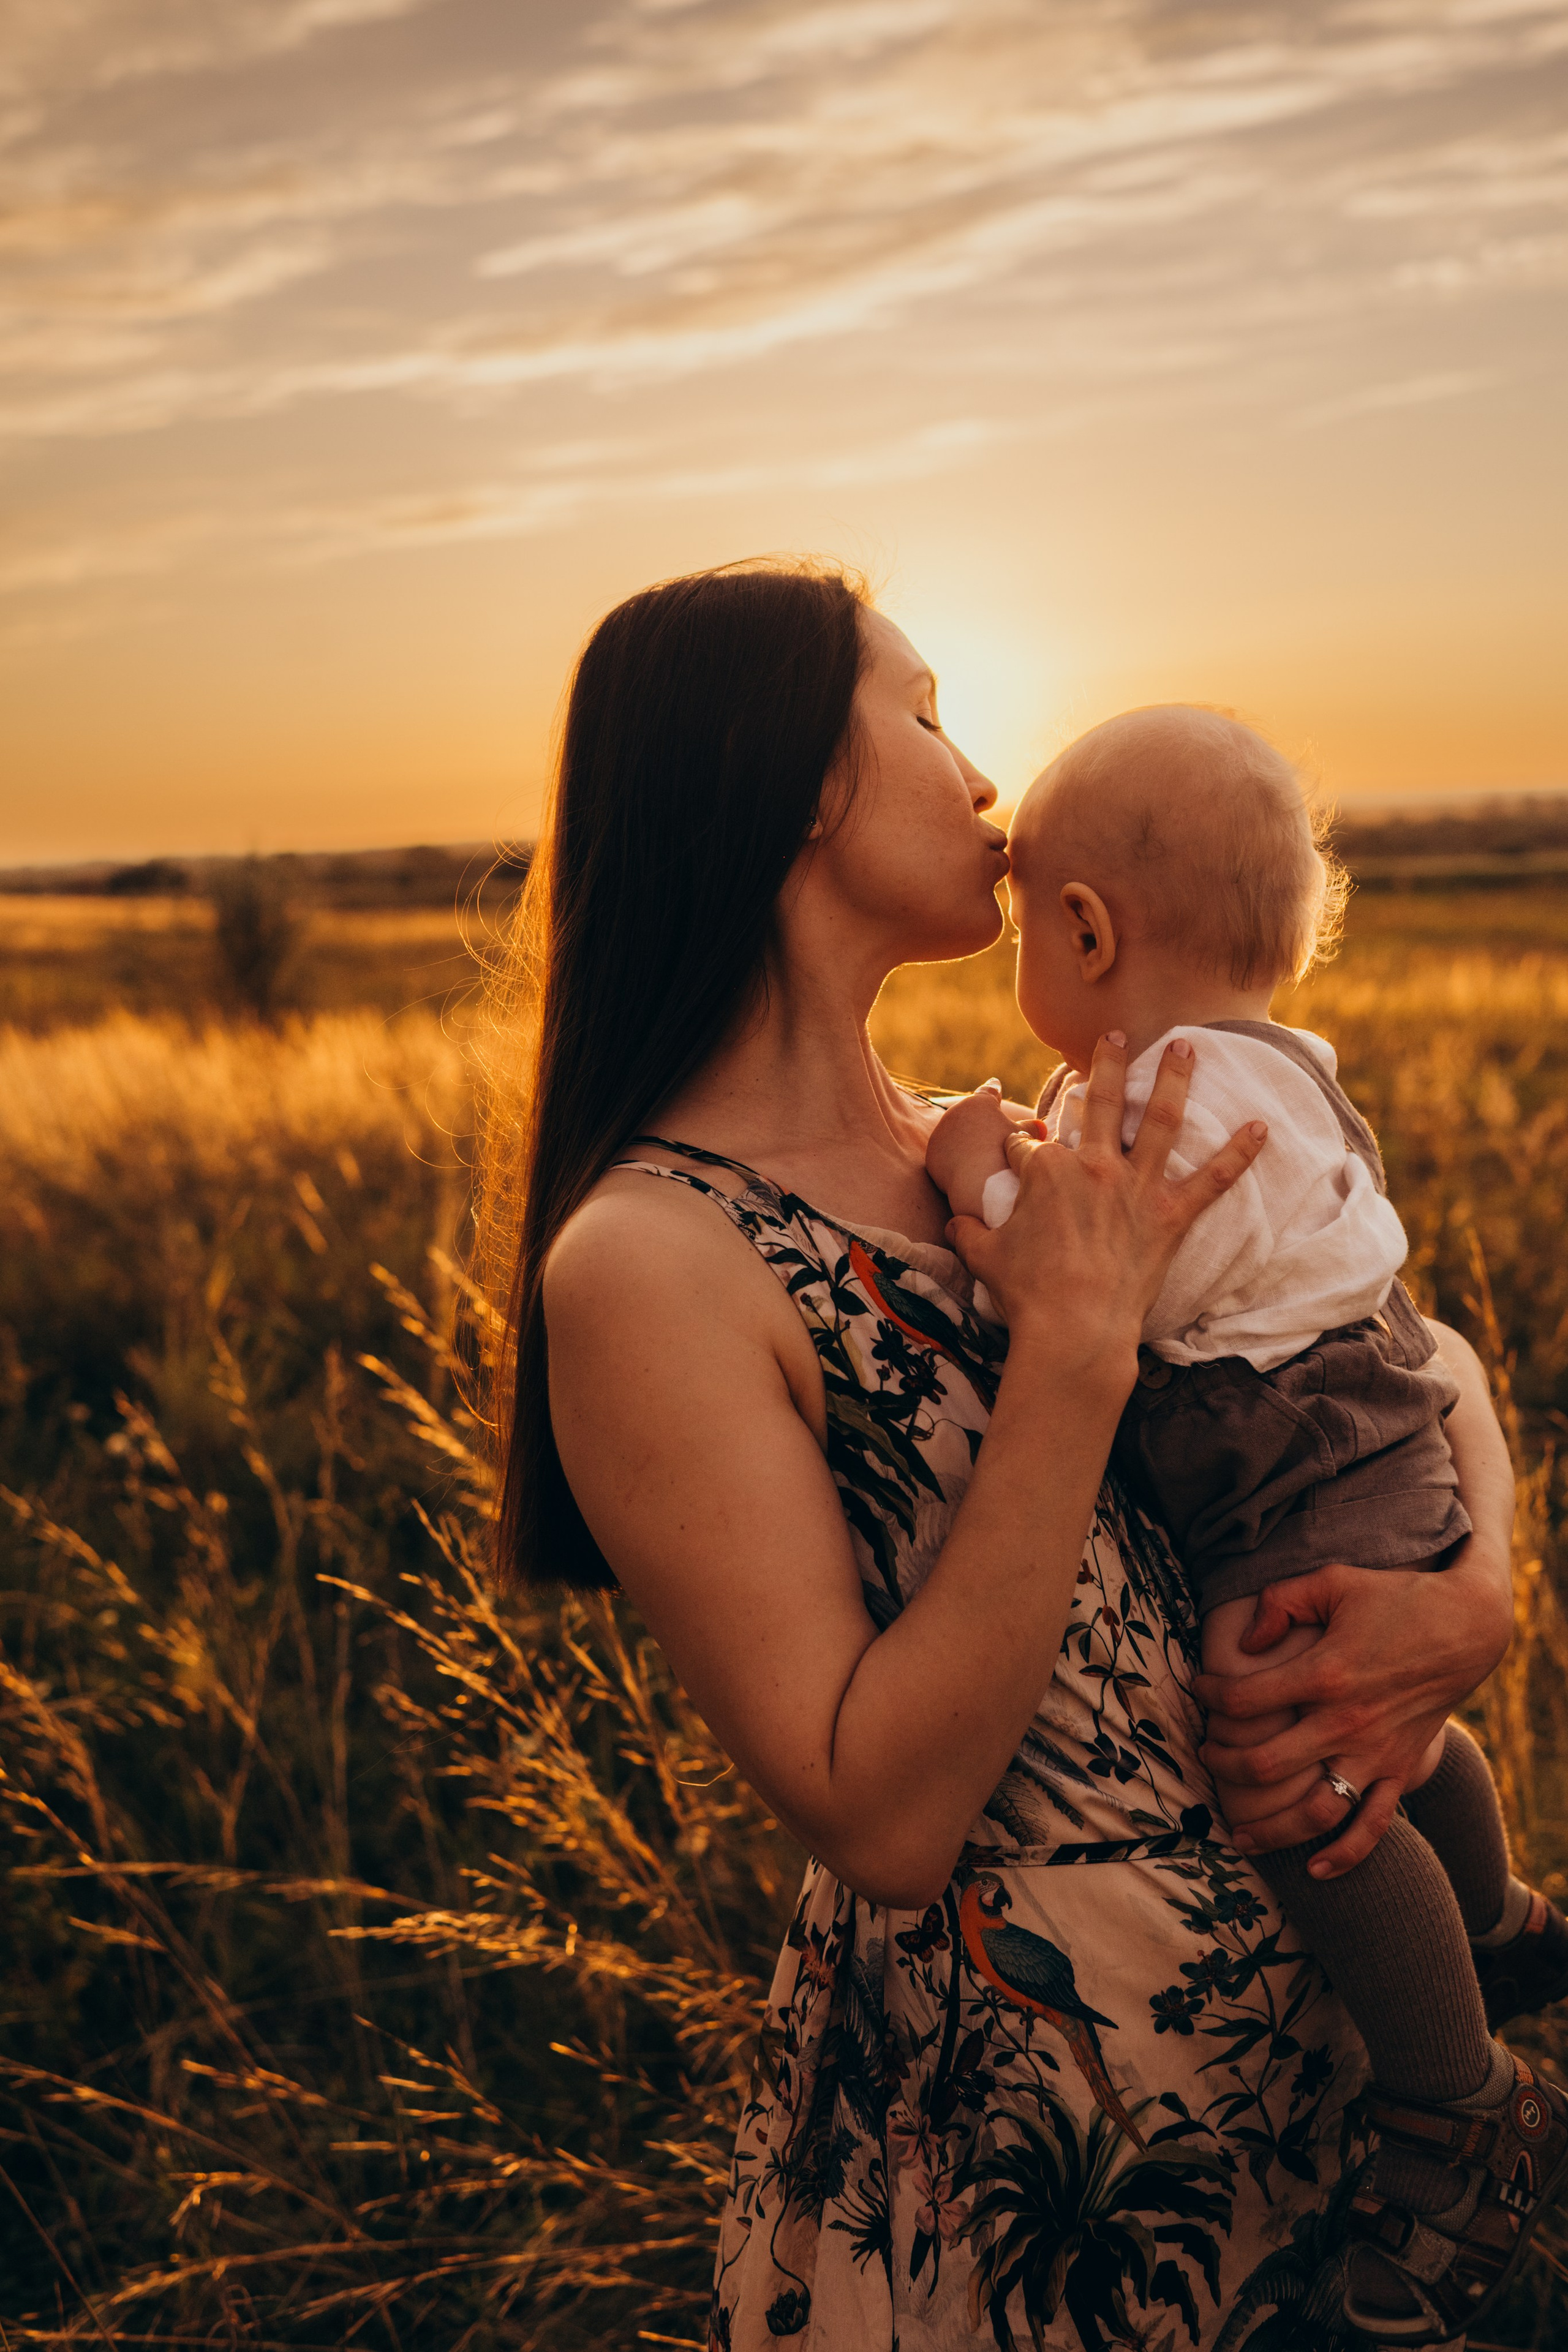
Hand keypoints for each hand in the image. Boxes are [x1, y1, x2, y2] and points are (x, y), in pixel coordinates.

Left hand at [925, 1079, 1036, 1221]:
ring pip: (957, 1137)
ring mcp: (941, 1134)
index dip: (993, 1091)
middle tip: (994, 1139)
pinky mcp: (932, 1155)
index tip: (994, 1085)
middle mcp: (955, 1113)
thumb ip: (1030, 1129)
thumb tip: (1040, 1126)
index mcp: (979, 1103)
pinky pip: (947, 1156)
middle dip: (980, 1124)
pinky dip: (956, 1161)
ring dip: (966, 1144)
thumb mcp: (1025, 1139)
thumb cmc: (1008, 1156)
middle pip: (970, 1117)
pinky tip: (970, 1173)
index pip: (988, 1093)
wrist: (980, 1184)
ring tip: (983, 1161)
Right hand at [945, 1032, 1266, 1371]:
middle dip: (1105, 1063)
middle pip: (1097, 1102)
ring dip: (1173, 1080)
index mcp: (1045, 1171)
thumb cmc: (1027, 1295)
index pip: (1028, 1146)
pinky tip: (1261, 1127)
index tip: (1019, 1159)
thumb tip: (956, 1221)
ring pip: (1158, 1120)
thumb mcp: (983, 1257)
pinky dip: (1239, 1154)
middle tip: (1115, 1035)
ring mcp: (1135, 1189)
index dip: (1019, 1151)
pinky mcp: (1170, 1216)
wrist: (1074, 1330)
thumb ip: (969, 1230)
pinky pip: (1212, 1180)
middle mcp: (1093, 1166)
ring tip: (1186, 1047)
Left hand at [1194, 1552, 1511, 1876]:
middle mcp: (1347, 1723)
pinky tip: (1315, 1871)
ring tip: (1238, 1834)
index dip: (1210, 1696)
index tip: (1198, 1687)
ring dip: (1271, 1829)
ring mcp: (1376, 1753)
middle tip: (1207, 1756)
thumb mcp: (1333, 1581)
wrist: (1467, 1628)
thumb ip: (1280, 1602)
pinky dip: (1345, 1855)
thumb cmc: (1394, 1598)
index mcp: (1325, 1673)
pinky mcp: (1401, 1769)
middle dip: (1224, 1766)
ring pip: (1315, 1811)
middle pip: (1266, 1765)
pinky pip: (1373, 1825)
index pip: (1245, 1700)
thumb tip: (1246, 1642)